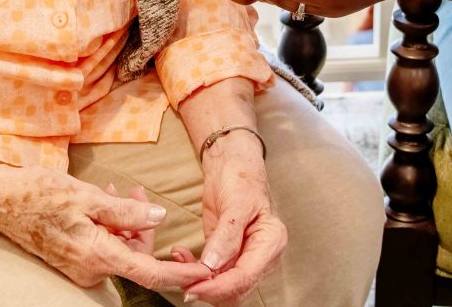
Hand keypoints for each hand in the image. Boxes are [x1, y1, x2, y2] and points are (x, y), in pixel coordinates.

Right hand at [0, 147, 211, 290]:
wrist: (1, 203)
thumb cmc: (40, 195)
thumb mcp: (88, 196)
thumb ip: (125, 212)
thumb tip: (158, 217)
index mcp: (98, 255)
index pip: (148, 273)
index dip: (178, 275)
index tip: (203, 274)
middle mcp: (91, 269)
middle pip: (136, 257)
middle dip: (144, 227)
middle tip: (136, 192)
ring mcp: (82, 267)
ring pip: (121, 249)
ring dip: (126, 222)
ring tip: (118, 191)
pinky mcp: (75, 260)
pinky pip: (105, 247)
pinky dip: (112, 227)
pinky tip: (106, 201)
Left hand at [183, 132, 286, 305]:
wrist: (232, 163)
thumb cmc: (241, 177)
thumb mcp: (236, 203)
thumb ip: (227, 236)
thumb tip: (213, 266)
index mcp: (271, 242)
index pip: (245, 277)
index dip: (219, 287)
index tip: (194, 287)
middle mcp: (261, 255)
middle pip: (236, 289)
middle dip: (209, 289)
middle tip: (183, 280)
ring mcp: (243, 256)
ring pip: (222, 286)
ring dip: (199, 280)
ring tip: (180, 262)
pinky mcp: (226, 255)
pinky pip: (211, 273)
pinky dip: (195, 270)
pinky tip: (181, 255)